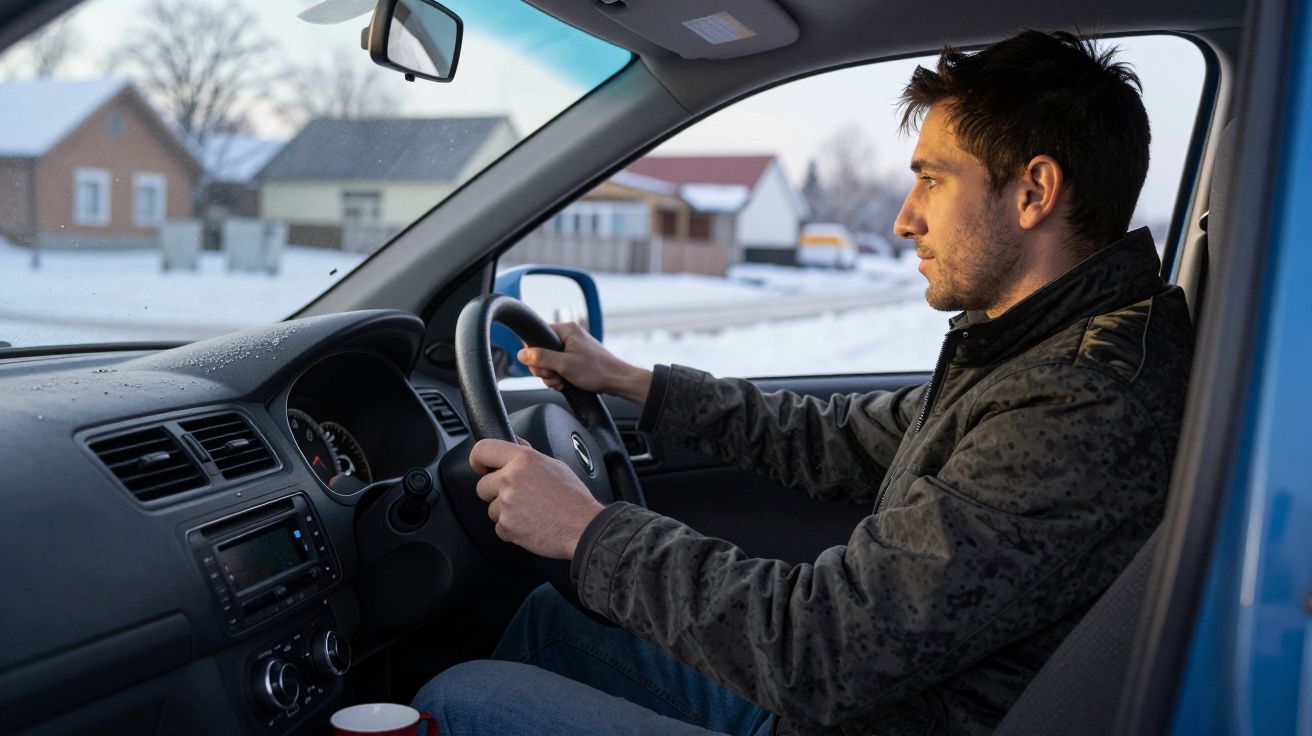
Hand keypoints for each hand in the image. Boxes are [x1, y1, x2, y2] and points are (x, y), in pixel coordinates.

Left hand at [470, 437, 604, 559]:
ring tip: (531, 512)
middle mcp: (511, 478)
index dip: (477, 459)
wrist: (584, 527)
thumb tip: (515, 441)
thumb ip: (529, 454)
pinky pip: (499, 528)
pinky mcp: (507, 526)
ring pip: (491, 508)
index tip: (480, 466)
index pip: (483, 449)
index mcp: (522, 459)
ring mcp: (507, 503)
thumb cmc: (574, 498)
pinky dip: (512, 530)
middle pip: (482, 485)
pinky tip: (531, 525)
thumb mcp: (555, 465)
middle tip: (520, 497)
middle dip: (496, 492)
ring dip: (506, 512)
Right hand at [518, 322, 652, 404]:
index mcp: (566, 330)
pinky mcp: (575, 358)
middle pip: (541, 351)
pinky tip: (565, 383)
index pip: (537, 335)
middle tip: (554, 376)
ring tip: (562, 381)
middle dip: (544, 368)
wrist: (617, 381)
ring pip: (548, 361)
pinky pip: (558, 366)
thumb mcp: (564, 365)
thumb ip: (541, 358)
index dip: (534, 353)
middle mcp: (569, 336)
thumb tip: (521, 354)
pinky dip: (558, 376)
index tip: (541, 366)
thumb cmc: (597, 370)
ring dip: (551, 375)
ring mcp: (572, 347)